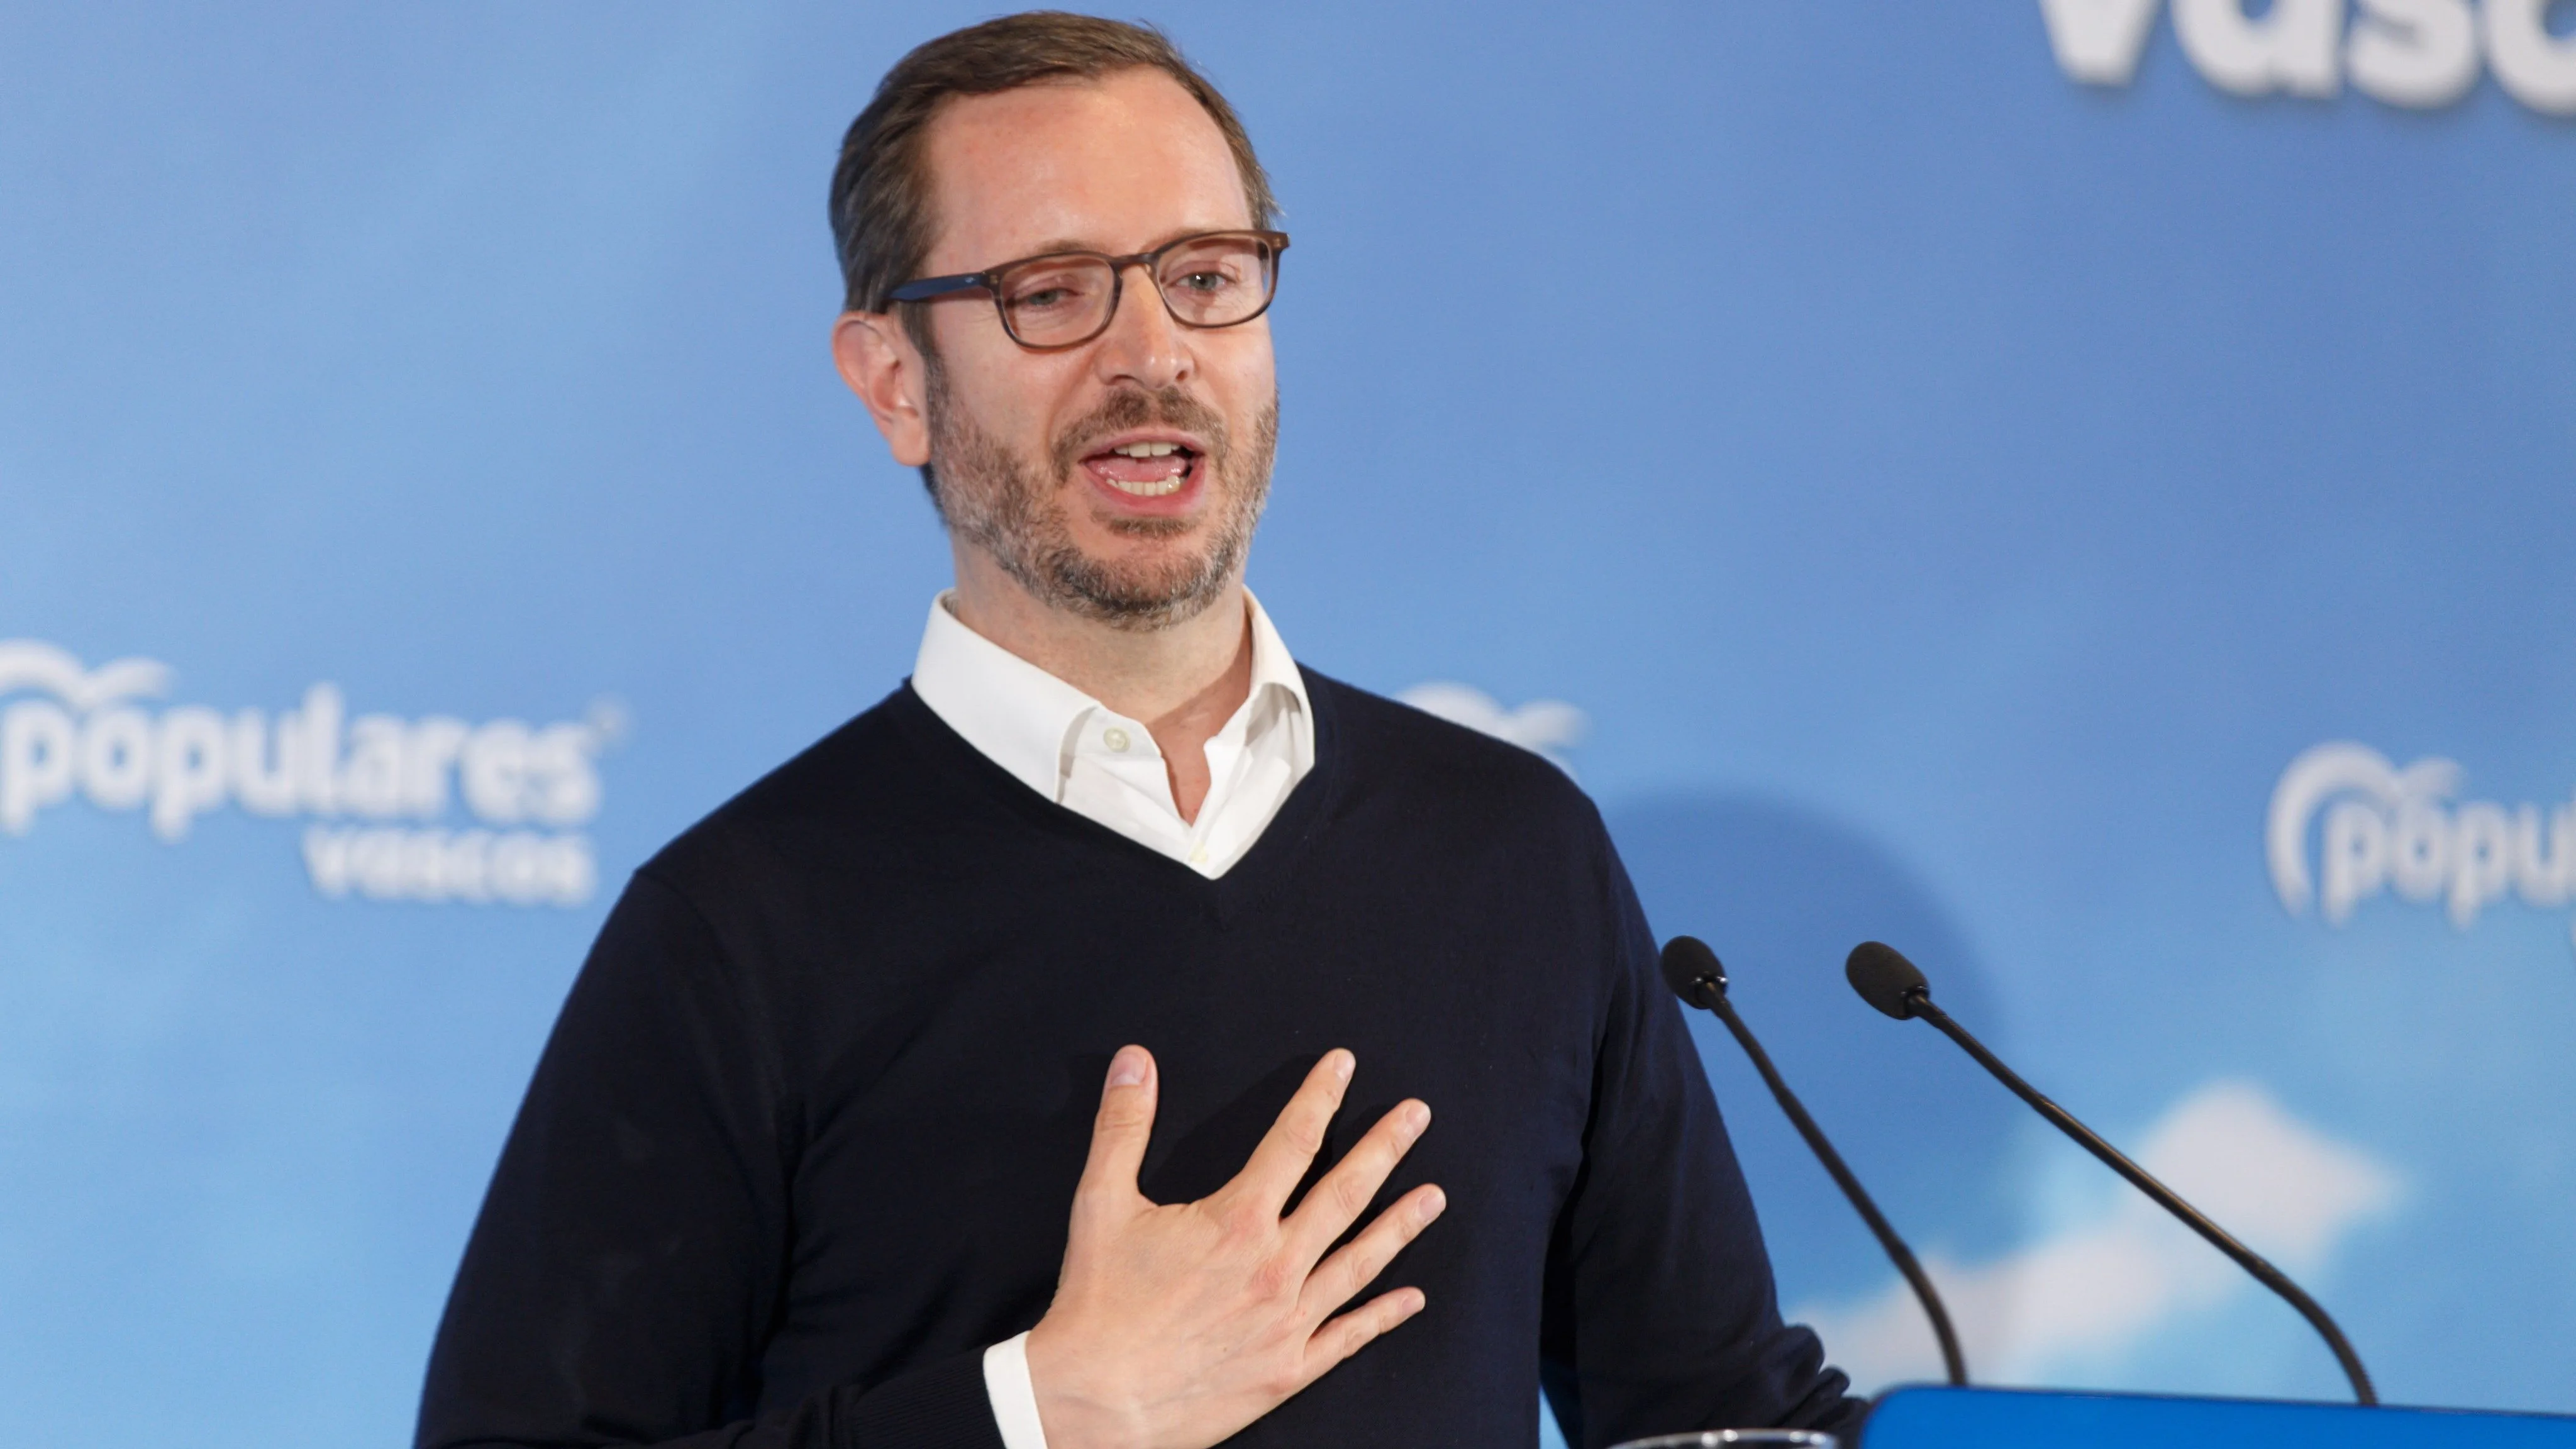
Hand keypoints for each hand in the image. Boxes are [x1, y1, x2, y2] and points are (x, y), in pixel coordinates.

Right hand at [1023, 1046, 1444, 1448]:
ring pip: (1360, 1262)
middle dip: (1385, 1147)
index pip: (1292, 1141)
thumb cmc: (1097, 1306)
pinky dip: (1383, 1316)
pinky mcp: (1287, 1370)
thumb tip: (1134, 1063)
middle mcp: (1275, 1267)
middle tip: (1417, 1116)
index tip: (1343, 1066)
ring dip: (1400, 1224)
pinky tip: (1411, 1299)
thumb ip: (1123, 1126)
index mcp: (1236, 1221)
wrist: (1093, 1402)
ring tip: (1435, 1196)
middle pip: (1345, 1193)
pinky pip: (1349, 1337)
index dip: (1320, 1096)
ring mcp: (1288, 1322)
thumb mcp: (1101, 1203)